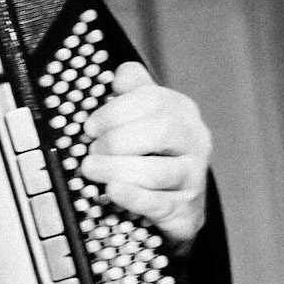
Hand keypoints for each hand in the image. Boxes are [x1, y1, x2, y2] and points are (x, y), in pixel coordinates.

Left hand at [80, 61, 211, 248]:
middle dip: (117, 141)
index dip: (115, 112)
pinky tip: (112, 191)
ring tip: (90, 170)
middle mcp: (194, 140)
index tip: (89, 127)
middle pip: (160, 132)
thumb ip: (133, 91)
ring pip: (158, 172)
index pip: (151, 100)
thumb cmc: (151, 154)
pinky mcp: (186, 210)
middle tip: (90, 152)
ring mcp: (194, 177)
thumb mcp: (143, 118)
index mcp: (180, 111)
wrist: (176, 204)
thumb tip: (121, 73)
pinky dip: (133, 197)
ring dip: (117, 169)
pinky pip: (159, 203)